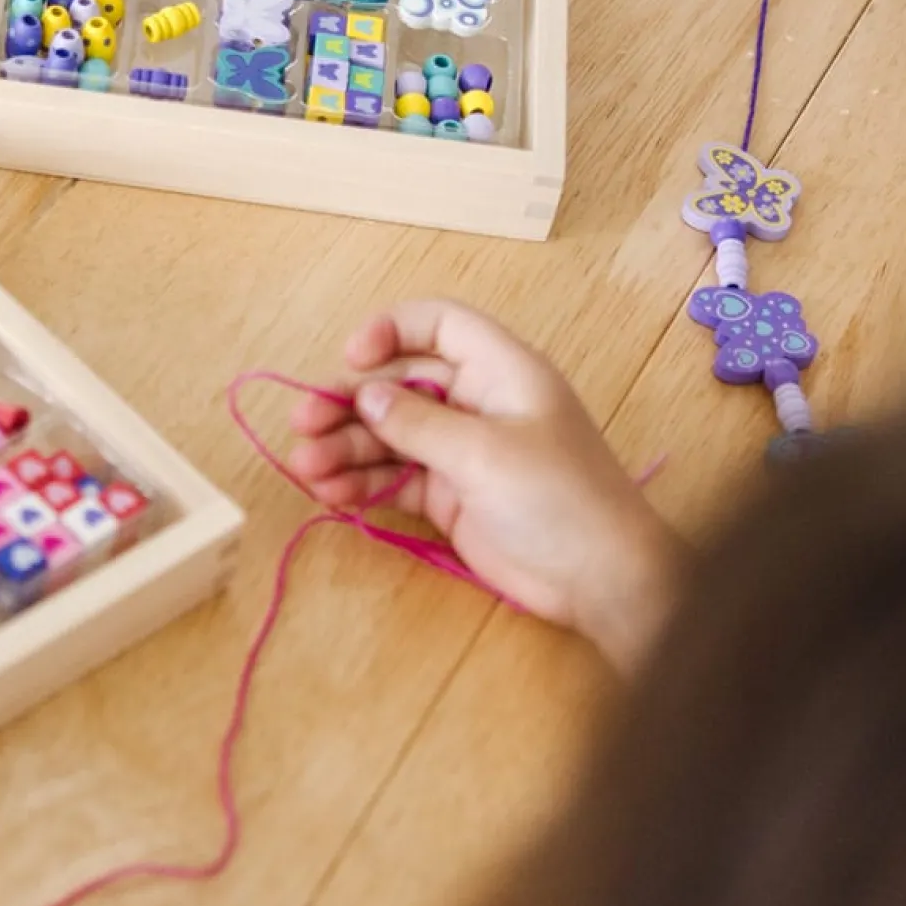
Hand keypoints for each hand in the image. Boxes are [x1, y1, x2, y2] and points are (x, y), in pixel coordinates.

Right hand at [286, 301, 683, 670]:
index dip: (392, 330)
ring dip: (347, 450)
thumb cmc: (559, 499)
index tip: (350, 357)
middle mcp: (478, 405)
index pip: (439, 326)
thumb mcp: (484, 453)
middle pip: (400, 386)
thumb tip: (364, 393)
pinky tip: (331, 494)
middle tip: (303, 425)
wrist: (602, 579)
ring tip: (307, 471)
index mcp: (501, 372)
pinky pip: (396, 479)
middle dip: (349, 404)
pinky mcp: (452, 499)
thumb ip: (419, 422)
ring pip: (390, 437)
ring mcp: (463, 454)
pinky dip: (364, 484)